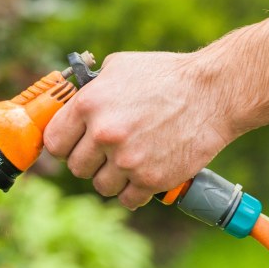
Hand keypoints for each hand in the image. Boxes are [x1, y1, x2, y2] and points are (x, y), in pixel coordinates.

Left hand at [44, 51, 238, 208]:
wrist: (213, 93)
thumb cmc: (167, 76)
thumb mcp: (120, 68)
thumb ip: (91, 90)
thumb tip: (70, 105)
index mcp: (89, 105)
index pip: (55, 142)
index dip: (65, 145)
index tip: (75, 145)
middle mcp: (104, 134)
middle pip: (77, 168)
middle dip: (91, 161)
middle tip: (108, 152)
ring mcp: (127, 160)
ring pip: (101, 186)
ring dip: (113, 178)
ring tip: (131, 161)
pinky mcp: (151, 179)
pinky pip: (127, 200)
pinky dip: (134, 192)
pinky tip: (144, 175)